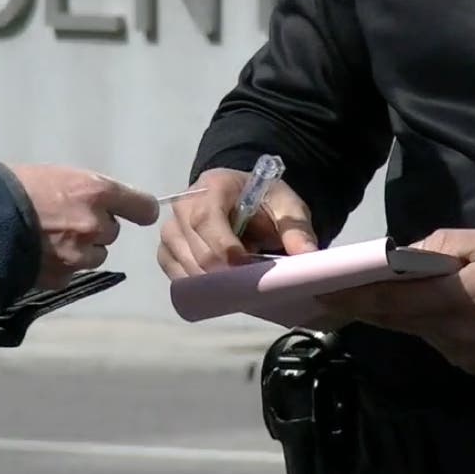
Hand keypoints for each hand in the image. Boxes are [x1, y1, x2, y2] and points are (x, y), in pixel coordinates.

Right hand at [8, 165, 158, 288]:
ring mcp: (78, 255)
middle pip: (112, 232)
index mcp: (95, 192)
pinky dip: (62, 266)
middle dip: (96, 228)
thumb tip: (104, 201)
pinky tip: (40, 254)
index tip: (137, 213)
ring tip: (51, 239)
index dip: (140, 210)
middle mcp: (94, 225)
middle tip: (67, 220)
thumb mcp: (56, 174)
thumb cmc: (13, 185)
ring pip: (95, 255)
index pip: (143, 207)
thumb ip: (86, 190)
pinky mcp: (62, 277)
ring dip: (82, 249)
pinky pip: (72, 272)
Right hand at [156, 167, 317, 278]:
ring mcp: (171, 230)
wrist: (243, 200)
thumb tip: (307, 256)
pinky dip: (198, 287)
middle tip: (250, 285)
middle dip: (223, 273)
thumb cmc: (263, 201)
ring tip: (239, 282)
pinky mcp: (167, 251)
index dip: (223, 246)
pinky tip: (220, 288)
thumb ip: (296, 229)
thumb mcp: (287, 207)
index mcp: (213, 186)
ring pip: (186, 266)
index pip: (207, 218)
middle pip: (196, 249)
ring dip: (212, 283)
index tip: (244, 265)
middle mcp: (183, 205)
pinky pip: (176, 275)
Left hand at [318, 229, 474, 374]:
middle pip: (390, 319)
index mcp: (448, 298)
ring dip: (390, 315)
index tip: (321, 293)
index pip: (386, 299)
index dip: (351, 296)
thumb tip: (403, 253)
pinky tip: (424, 311)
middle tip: (326, 298)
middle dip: (358, 308)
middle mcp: (445, 332)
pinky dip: (422, 325)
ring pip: (411, 331)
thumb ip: (442, 246)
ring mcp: (456, 353)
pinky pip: (435, 341)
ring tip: (364, 299)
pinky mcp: (468, 365)